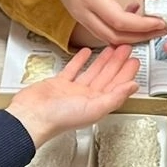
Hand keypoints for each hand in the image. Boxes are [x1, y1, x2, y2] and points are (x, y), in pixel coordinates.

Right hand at [6, 46, 139, 147]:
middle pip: (107, 77)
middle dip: (118, 63)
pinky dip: (80, 60)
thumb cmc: (59, 118)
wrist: (32, 115)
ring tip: (112, 48)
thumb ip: (115, 97)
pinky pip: (73, 69)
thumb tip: (133, 87)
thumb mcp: (93, 108)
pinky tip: (86, 52)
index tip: (134, 61)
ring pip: (92, 72)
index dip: (127, 73)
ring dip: (103, 60)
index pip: (117, 86)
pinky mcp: (59, 83)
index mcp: (97, 104)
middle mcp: (87, 98)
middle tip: (127, 49)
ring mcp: (73, 90)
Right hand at [38, 0, 164, 45]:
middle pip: (115, 36)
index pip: (121, 21)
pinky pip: (101, 31)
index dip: (144, 25)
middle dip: (142, 37)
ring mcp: (79, 16)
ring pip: (108, 37)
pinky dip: (119, 32)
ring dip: (131, 37)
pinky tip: (132, 20)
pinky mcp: (79, 15)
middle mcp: (83, 12)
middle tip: (162, 29)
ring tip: (151, 27)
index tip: (161, 21)